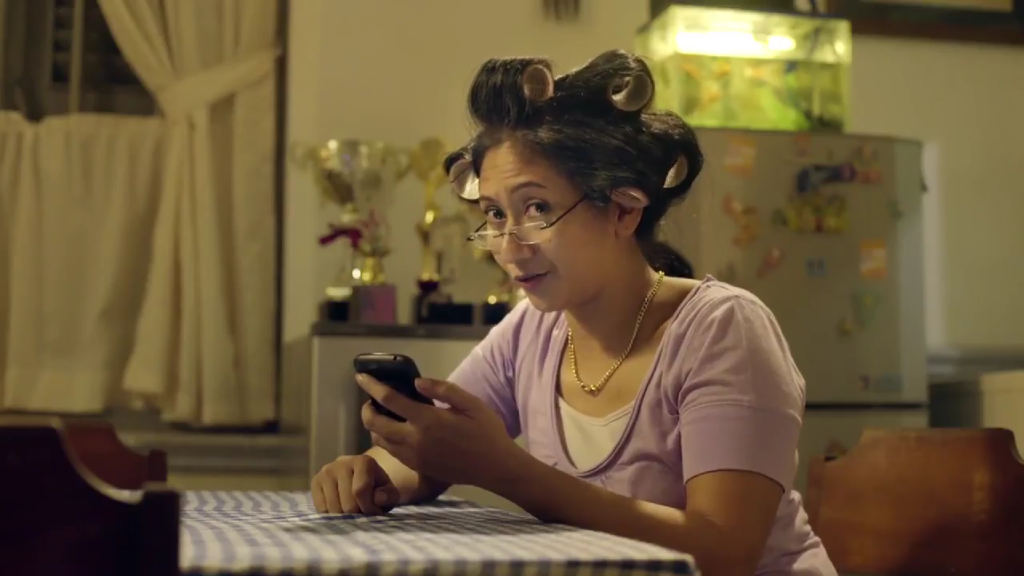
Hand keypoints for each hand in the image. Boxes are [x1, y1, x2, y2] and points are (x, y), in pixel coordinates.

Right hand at [311, 454, 399, 514]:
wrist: (359, 479)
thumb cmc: (377, 488)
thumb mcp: (389, 492)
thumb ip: (389, 495)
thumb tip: (378, 498)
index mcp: (363, 461)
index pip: (360, 490)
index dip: (368, 508)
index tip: (375, 513)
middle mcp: (342, 463)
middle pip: (347, 503)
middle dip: (358, 514)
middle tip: (363, 512)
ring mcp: (326, 471)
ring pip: (333, 508)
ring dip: (345, 517)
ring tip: (353, 510)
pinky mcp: (315, 481)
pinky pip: (322, 509)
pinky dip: (332, 515)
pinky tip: (340, 508)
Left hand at [356, 374, 522, 489]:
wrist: (495, 468)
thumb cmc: (487, 432)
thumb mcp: (471, 403)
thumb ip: (443, 389)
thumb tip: (416, 382)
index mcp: (427, 420)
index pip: (388, 400)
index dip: (372, 386)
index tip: (360, 377)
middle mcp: (415, 440)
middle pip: (374, 424)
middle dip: (366, 409)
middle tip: (371, 399)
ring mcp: (414, 457)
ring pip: (379, 440)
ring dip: (374, 426)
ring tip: (383, 414)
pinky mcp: (418, 467)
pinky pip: (391, 452)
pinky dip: (386, 439)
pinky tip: (397, 431)